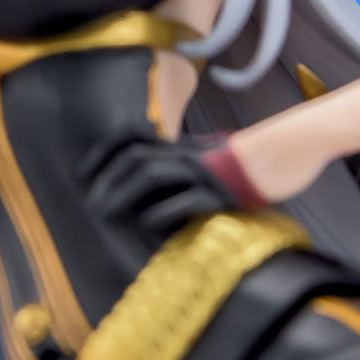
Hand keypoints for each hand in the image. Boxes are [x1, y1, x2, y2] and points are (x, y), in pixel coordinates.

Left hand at [84, 135, 250, 239]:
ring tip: (104, 214)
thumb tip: (131, 184)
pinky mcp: (220, 194)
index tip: (83, 172)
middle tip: (91, 204)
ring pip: (154, 175)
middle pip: (137, 158)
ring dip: (122, 194)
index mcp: (178, 144)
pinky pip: (186, 200)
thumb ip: (168, 164)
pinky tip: (146, 224)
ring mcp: (202, 172)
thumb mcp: (196, 158)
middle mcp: (185, 153)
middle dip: (108, 179)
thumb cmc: (232, 169)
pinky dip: (162, 212)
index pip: (131, 135)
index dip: (103, 150)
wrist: (276, 166)